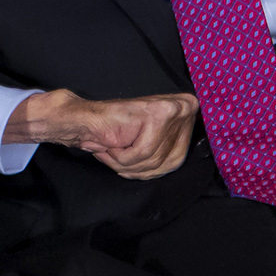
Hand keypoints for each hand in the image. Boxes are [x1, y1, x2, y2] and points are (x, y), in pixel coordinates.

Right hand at [6, 89, 200, 179]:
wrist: (86, 122)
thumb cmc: (116, 135)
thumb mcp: (155, 147)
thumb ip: (173, 150)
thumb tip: (187, 168)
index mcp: (189, 112)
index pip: (177, 160)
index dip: (150, 168)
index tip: (131, 158)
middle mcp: (187, 107)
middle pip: (169, 162)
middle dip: (140, 167)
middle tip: (119, 155)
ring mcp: (175, 109)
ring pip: (156, 159)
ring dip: (128, 164)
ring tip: (114, 149)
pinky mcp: (159, 114)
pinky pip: (144, 152)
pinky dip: (123, 157)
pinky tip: (112, 144)